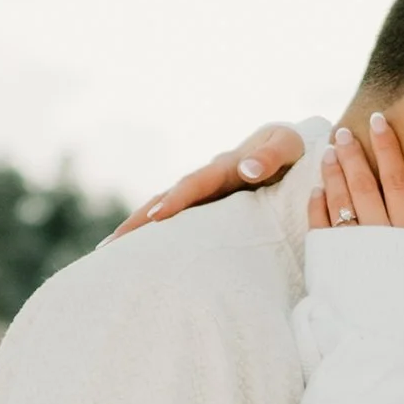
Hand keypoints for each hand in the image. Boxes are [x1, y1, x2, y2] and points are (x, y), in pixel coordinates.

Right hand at [113, 123, 305, 236]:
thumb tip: (245, 169)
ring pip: (163, 211)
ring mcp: (204, 196)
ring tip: (109, 255)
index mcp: (224, 167)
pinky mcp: (208, 209)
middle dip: (138, 221)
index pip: (194, 185)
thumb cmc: (294, 149)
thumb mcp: (287, 146)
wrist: (292, 148)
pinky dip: (156, 236)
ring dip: (137, 230)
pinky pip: (177, 223)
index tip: (158, 218)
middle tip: (110, 247)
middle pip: (164, 199)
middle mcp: (206, 180)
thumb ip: (269, 156)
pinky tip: (139, 257)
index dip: (176, 200)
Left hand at [314, 114, 403, 269]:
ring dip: (332, 175)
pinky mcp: (330, 269)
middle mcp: (381, 237)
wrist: (390, 357)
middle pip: (365, 185)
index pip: (398, 181)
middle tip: (342, 133)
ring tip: (327, 153)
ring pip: (340, 202)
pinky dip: (316, 208)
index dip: (387, 149)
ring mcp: (352, 252)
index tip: (376, 121)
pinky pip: (320, 230)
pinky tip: (315, 193)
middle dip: (352, 155)